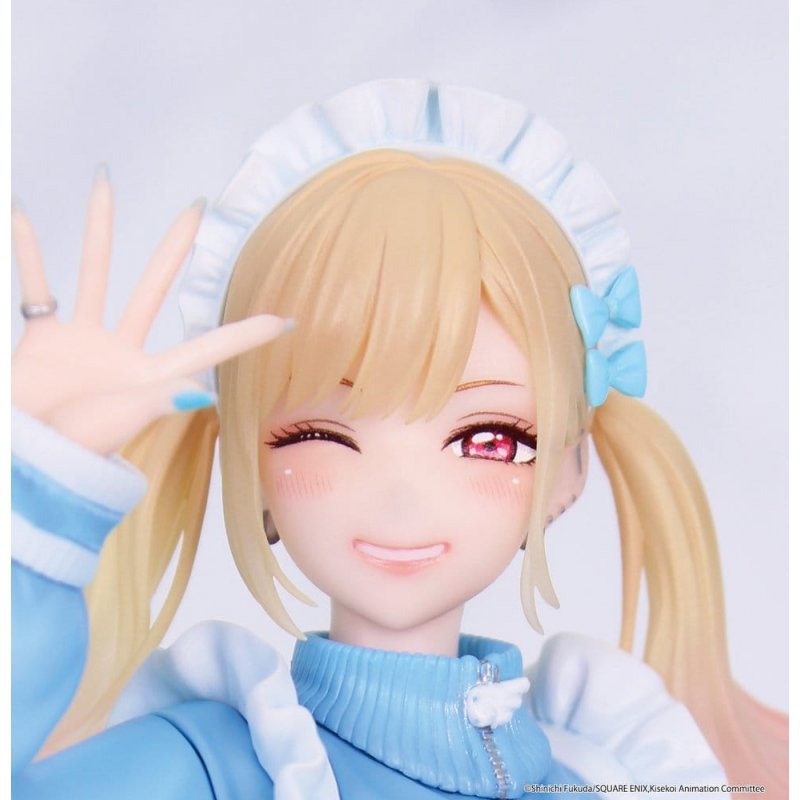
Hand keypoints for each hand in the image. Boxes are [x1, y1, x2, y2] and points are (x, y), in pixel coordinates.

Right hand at [12, 167, 289, 454]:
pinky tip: (22, 212)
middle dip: (175, 247)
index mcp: (155, 376)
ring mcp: (86, 342)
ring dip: (98, 228)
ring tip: (104, 180)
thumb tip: (206, 393)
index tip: (288, 319)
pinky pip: (35, 285)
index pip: (213, 346)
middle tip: (199, 206)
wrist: (25, 459)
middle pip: (155, 286)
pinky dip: (27, 251)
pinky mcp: (46, 340)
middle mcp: (126, 352)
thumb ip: (160, 402)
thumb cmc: (76, 449)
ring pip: (95, 271)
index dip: (250, 334)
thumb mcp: (122, 422)